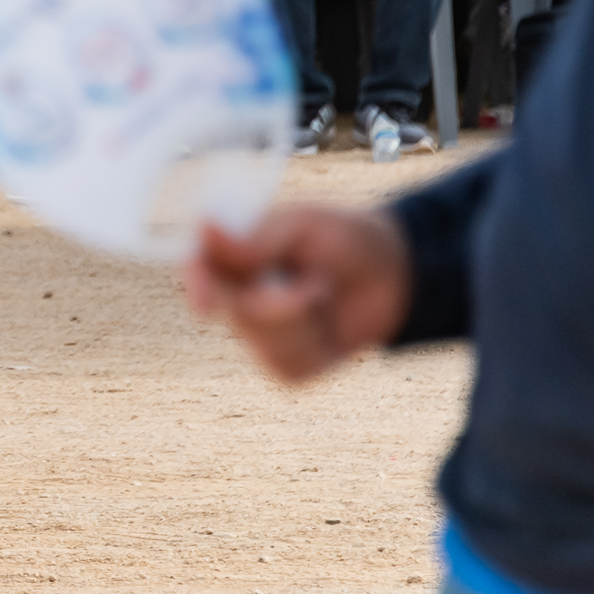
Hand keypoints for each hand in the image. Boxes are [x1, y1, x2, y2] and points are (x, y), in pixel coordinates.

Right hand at [184, 206, 412, 384]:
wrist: (397, 276)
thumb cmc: (346, 239)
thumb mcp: (305, 226)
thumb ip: (256, 238)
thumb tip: (204, 227)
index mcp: (233, 253)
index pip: (198, 267)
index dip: (196, 284)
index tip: (205, 304)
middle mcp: (237, 294)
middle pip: (235, 312)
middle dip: (280, 304)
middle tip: (319, 285)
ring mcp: (259, 333)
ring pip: (263, 344)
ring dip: (305, 323)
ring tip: (324, 297)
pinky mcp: (287, 363)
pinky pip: (289, 367)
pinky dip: (317, 349)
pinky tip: (328, 327)